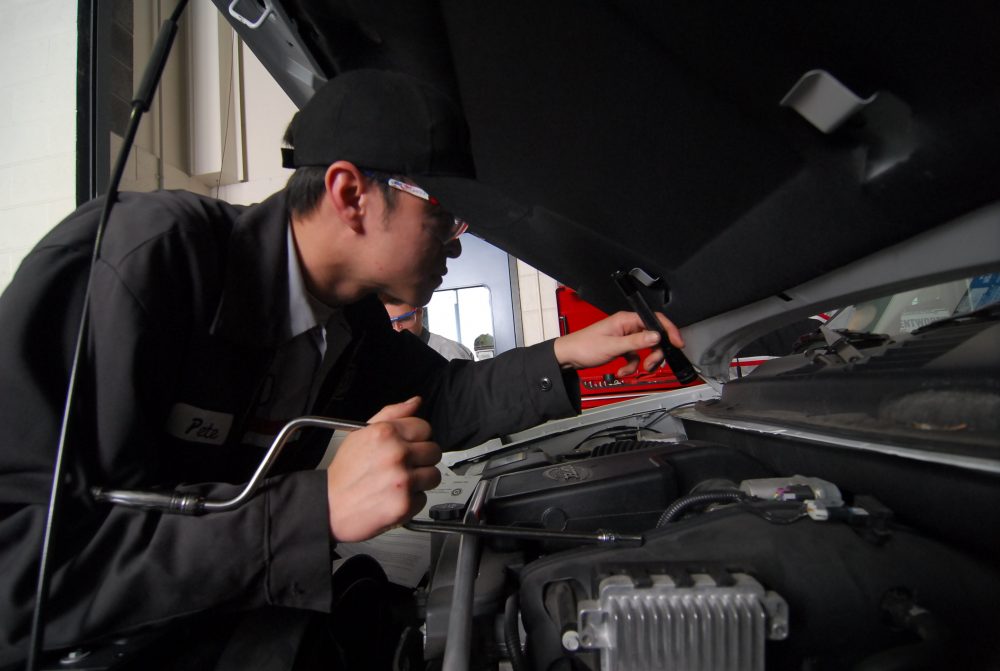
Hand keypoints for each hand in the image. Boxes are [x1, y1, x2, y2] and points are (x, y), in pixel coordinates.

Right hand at [326, 396, 441, 541]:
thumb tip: (415, 402)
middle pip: (434, 451)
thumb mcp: (361, 433)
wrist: (329, 507)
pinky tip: (393, 497)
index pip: (425, 427)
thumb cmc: (344, 473)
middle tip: (403, 466)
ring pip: (433, 475)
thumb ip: (391, 414)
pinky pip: (423, 498)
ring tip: (399, 483)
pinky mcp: (405, 504)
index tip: (409, 446)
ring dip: (420, 480)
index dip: (417, 438)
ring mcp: (403, 480)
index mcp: (386, 433)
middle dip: (421, 459)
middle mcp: (397, 454)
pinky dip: (411, 501)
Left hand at [552, 311, 684, 376]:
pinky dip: (630, 366)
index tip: (677, 343)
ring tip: (635, 370)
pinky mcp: (620, 347)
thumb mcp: (613, 346)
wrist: (568, 357)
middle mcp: (627, 326)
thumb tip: (656, 336)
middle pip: (652, 337)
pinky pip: (634, 357)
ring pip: (644, 348)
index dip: (668, 331)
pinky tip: (622, 371)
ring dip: (642, 362)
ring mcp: (624, 337)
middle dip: (654, 353)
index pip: (654, 320)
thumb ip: (636, 342)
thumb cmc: (584, 346)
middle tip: (651, 365)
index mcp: (626, 319)